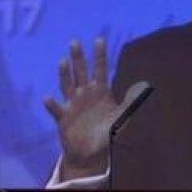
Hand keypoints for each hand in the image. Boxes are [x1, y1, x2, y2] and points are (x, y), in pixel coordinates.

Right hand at [44, 38, 148, 180]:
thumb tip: (144, 85)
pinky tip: (47, 98)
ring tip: (62, 61)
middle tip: (74, 42)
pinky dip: (52, 104)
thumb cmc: (105, 132)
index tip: (99, 39)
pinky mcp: (63, 117)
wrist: (90, 153)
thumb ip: (131, 102)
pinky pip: (57, 109)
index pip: (100, 69)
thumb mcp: (121, 117)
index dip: (99, 55)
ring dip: (64, 74)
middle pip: (80, 72)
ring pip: (67, 85)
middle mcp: (84, 94)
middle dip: (78, 58)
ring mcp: (72, 104)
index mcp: (99, 91)